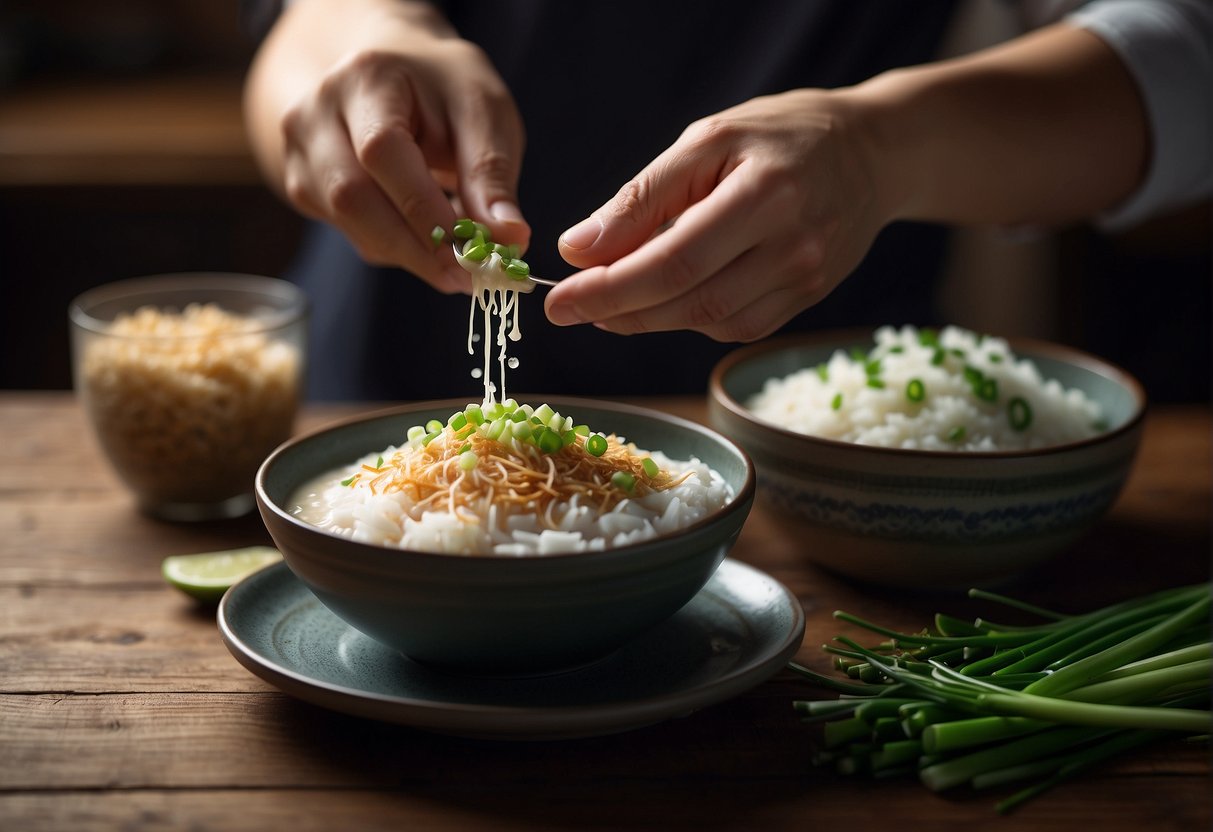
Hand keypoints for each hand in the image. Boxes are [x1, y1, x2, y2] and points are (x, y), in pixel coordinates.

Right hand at [270, 8, 528, 292]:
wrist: (393, 74)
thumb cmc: (444, 91)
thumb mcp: (482, 112)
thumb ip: (491, 174)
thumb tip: (510, 238)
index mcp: (365, 78)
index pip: (382, 151)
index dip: (423, 209)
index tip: (470, 253)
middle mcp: (316, 112)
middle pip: (351, 196)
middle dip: (415, 247)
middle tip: (467, 278)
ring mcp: (301, 151)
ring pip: (350, 223)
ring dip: (409, 251)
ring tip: (457, 257)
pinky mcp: (303, 185)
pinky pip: (350, 233)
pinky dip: (394, 245)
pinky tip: (425, 235)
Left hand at [546, 89, 888, 340]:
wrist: (871, 153)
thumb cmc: (779, 136)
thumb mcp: (707, 142)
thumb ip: (642, 197)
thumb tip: (579, 248)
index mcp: (764, 194)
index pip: (672, 261)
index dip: (608, 290)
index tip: (557, 302)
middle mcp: (792, 245)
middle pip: (689, 300)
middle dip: (616, 310)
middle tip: (567, 307)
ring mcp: (806, 279)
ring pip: (709, 321)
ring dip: (648, 318)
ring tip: (611, 299)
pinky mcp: (809, 299)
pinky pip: (736, 326)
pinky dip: (691, 318)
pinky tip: (669, 297)